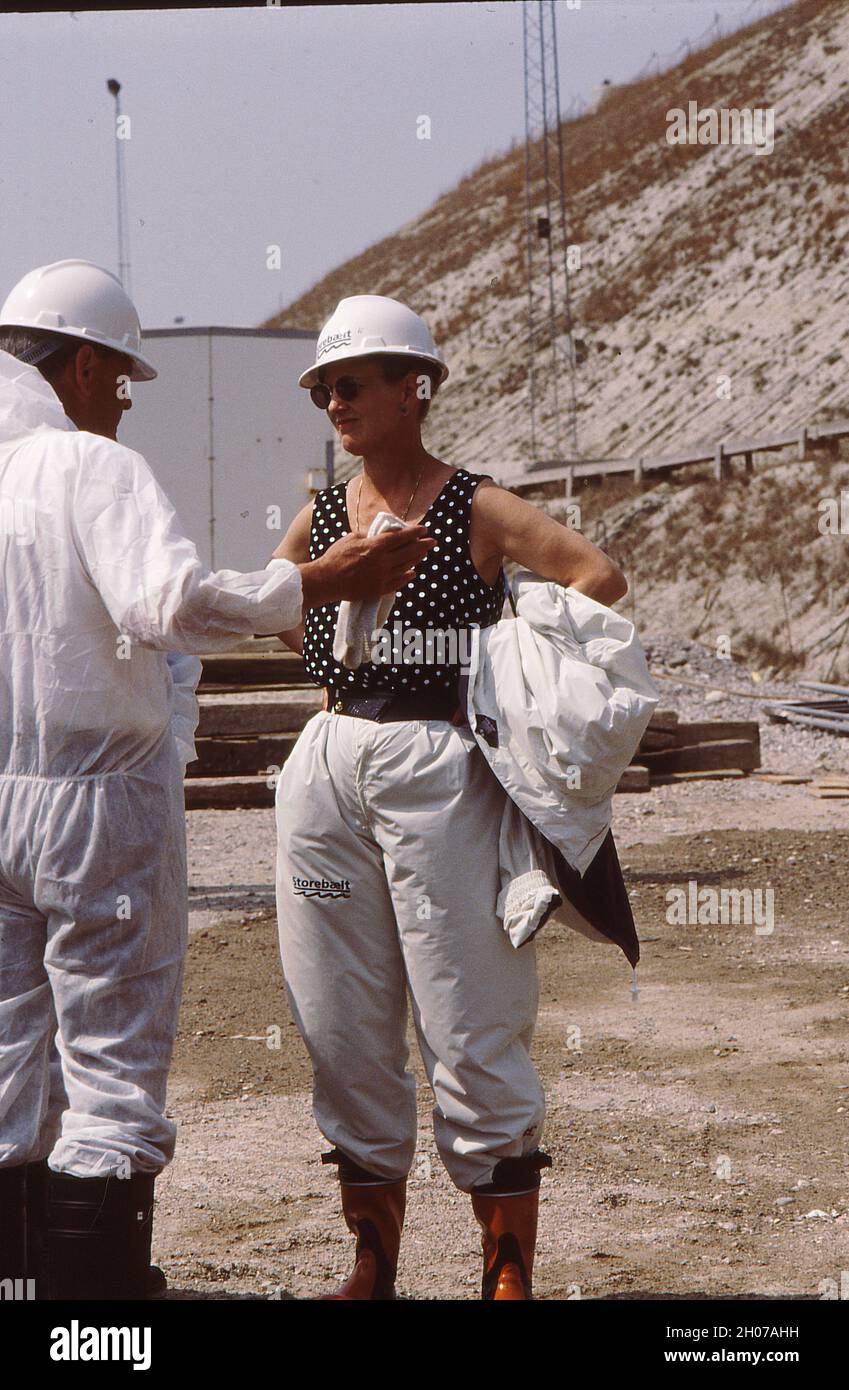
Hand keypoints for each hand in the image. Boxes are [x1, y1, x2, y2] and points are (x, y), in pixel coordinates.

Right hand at [300, 525, 436, 605]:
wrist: (326, 580)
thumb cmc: (336, 556)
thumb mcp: (352, 538)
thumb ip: (370, 536)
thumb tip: (382, 535)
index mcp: (375, 546)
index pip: (401, 537)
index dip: (414, 533)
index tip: (424, 529)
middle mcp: (382, 562)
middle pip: (408, 552)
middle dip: (423, 545)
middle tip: (433, 541)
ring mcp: (381, 577)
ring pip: (406, 567)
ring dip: (416, 559)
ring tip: (423, 554)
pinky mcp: (378, 590)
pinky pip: (398, 583)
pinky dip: (407, 576)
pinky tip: (412, 572)